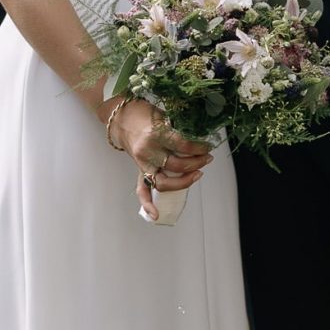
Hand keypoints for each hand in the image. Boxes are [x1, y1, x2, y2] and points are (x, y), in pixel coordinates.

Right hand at [109, 99, 212, 220]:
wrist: (122, 118)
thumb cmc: (144, 114)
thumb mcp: (164, 115)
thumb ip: (179, 128)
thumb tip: (201, 136)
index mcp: (154, 135)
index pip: (182, 146)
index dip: (198, 148)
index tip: (207, 146)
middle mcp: (147, 152)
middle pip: (176, 165)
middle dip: (196, 163)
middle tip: (207, 158)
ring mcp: (142, 163)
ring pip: (164, 182)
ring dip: (184, 182)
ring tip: (198, 173)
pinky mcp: (139, 170)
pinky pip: (142, 190)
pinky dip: (147, 204)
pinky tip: (156, 215)